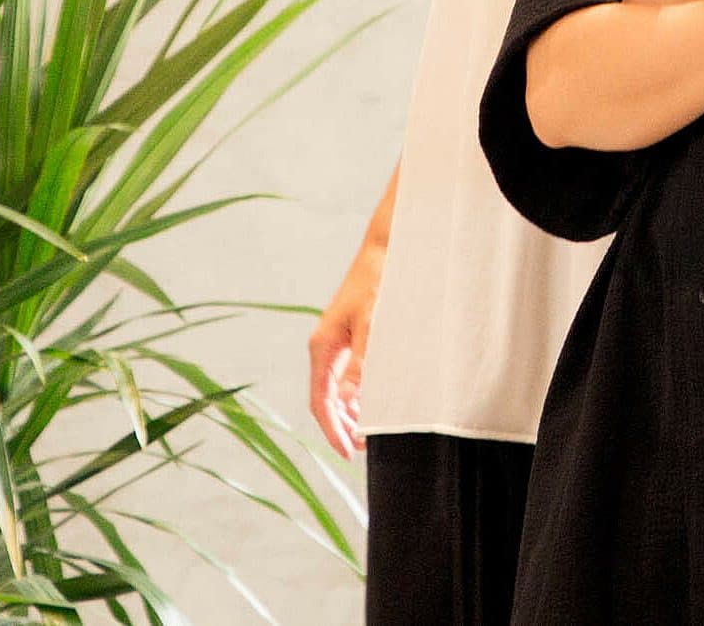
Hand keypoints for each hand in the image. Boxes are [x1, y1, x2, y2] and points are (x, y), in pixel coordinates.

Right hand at [307, 244, 385, 459]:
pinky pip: (345, 376)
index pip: (320, 402)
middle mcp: (324, 348)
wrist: (384, 250)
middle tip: (360, 449)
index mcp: (322, 348)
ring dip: (347, 412)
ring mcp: (335, 343)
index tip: (347, 452)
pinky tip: (370, 404)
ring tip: (366, 433)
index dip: (332, 430)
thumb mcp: (371, 325)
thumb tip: (347, 402)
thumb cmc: (377, 284)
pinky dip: (355, 394)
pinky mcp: (348, 338)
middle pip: (325, 400)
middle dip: (340, 426)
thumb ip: (361, 364)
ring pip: (335, 390)